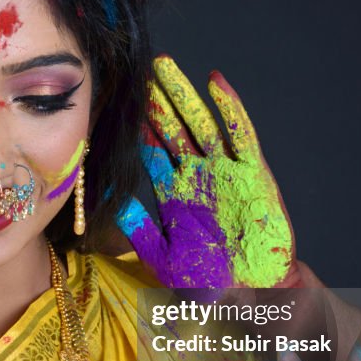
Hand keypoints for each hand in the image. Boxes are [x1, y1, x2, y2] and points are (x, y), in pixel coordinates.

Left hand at [115, 56, 294, 288]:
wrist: (250, 293)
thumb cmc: (208, 279)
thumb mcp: (162, 254)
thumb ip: (136, 226)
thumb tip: (107, 200)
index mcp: (175, 193)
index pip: (152, 152)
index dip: (138, 127)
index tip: (120, 101)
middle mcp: (198, 176)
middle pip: (173, 129)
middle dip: (158, 101)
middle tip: (140, 71)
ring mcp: (226, 171)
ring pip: (201, 123)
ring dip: (184, 95)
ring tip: (166, 67)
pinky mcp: (253, 173)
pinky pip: (241, 135)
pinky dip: (229, 109)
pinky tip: (215, 84)